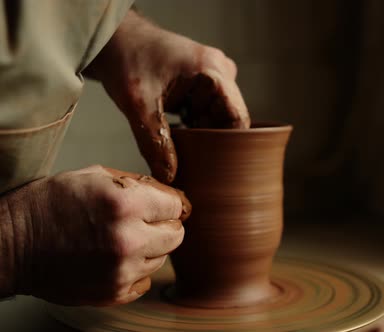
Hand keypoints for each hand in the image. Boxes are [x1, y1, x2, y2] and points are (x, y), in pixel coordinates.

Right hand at [3, 165, 190, 305]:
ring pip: (162, 258)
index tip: (157, 205)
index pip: (176, 205)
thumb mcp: (94, 176)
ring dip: (148, 248)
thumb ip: (138, 185)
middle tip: (141, 222)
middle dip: (163, 225)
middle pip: (176, 235)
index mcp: (126, 204)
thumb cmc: (49, 205)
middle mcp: (128, 239)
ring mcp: (122, 270)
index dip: (166, 203)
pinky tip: (113, 258)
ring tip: (118, 239)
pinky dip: (135, 270)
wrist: (12, 245)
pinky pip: (145, 280)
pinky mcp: (114, 293)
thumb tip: (172, 196)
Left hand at [84, 10, 249, 183]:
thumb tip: (169, 177)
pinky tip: (178, 135)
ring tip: (183, 149)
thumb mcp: (138, 106)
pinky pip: (208, 111)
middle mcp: (220, 71)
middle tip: (193, 163)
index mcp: (213, 72)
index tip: (215, 166)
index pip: (238, 118)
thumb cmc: (126, 60)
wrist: (114, 39)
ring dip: (202, 134)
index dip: (229, 145)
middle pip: (229, 120)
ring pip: (218, 117)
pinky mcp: (204, 81)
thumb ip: (154, 143)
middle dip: (212, 142)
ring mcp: (214, 75)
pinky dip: (195, 125)